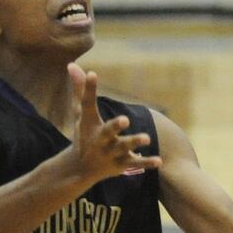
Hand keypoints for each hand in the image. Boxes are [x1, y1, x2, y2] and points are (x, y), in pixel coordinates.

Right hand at [65, 63, 159, 181]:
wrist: (78, 168)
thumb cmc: (83, 134)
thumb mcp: (81, 113)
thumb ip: (80, 90)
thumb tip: (72, 64)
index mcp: (89, 124)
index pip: (87, 103)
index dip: (89, 88)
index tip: (93, 73)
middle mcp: (99, 139)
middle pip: (107, 131)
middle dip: (115, 125)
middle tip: (125, 119)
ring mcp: (110, 153)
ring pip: (123, 147)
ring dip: (134, 142)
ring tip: (147, 138)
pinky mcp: (121, 164)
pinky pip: (135, 164)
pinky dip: (146, 162)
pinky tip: (160, 161)